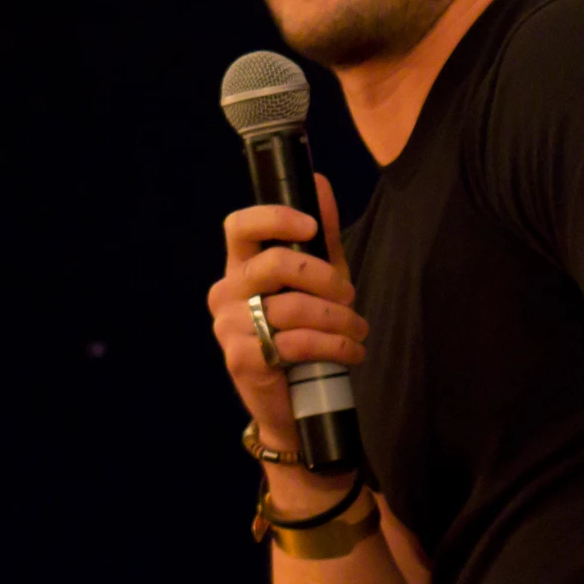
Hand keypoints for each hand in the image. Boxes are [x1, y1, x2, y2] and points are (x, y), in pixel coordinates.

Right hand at [207, 172, 365, 445]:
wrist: (295, 400)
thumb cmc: (305, 331)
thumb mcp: (319, 280)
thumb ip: (320, 236)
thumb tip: (320, 183)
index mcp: (241, 267)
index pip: (239, 226)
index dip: (274, 218)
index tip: (310, 226)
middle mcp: (227, 292)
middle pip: (276, 263)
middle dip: (327, 279)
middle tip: (349, 298)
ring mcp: (228, 326)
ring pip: (294, 307)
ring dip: (340, 320)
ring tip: (357, 332)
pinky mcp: (241, 358)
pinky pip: (297, 342)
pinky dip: (335, 346)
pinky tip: (351, 352)